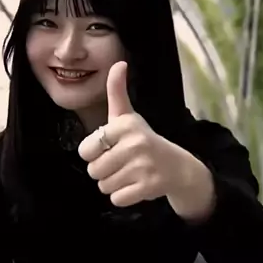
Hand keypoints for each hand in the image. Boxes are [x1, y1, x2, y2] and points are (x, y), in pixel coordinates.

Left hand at [78, 61, 190, 207]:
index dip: (94, 153)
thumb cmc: (144, 140)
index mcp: (125, 125)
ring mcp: (143, 166)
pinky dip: (124, 197)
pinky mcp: (148, 187)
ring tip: (130, 174)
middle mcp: (135, 143)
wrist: (177, 167)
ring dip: (114, 184)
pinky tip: (137, 185)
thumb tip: (119, 63)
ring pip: (104, 186)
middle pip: (93, 170)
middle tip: (122, 164)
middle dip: (104, 171)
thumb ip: (117, 91)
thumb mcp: (128, 116)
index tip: (111, 148)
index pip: (85, 150)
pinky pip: (117, 199)